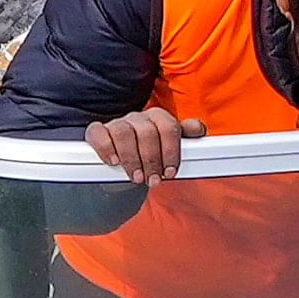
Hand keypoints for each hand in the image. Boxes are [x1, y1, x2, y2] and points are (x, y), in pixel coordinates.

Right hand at [85, 105, 199, 182]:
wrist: (128, 165)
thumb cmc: (152, 155)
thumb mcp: (171, 148)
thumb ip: (186, 137)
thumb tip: (199, 129)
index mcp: (159, 118)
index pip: (169, 127)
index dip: (171, 151)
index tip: (171, 172)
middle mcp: (139, 117)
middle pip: (147, 132)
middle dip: (152, 160)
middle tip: (153, 180)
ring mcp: (118, 123)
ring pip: (123, 132)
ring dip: (131, 158)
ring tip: (136, 177)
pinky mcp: (98, 132)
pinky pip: (98, 132)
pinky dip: (106, 147)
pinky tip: (114, 162)